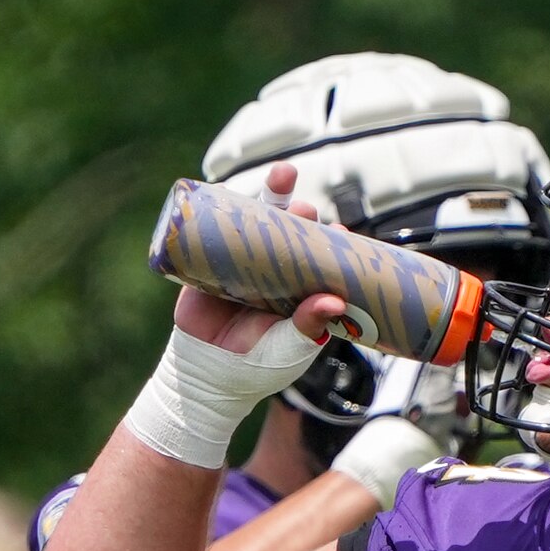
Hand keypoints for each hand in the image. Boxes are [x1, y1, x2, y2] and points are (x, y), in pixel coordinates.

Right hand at [174, 162, 346, 351]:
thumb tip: (334, 302)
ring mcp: (243, 262)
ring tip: (284, 175)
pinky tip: (230, 188)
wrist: (209, 374)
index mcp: (300, 288)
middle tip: (306, 209)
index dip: (331, 241)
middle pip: (291, 231)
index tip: (340, 232)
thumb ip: (309, 326)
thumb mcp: (290, 348)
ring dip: (272, 194)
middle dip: (302, 214)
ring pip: (258, 221)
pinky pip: (216, 230)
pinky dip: (223, 207)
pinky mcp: (210, 261)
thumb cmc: (258, 365)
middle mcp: (275, 270)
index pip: (320, 257)